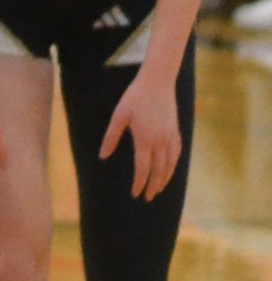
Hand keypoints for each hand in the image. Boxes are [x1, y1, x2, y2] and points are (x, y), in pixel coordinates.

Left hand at [100, 68, 182, 200]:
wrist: (157, 82)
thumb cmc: (134, 97)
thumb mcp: (118, 116)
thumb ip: (111, 137)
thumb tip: (103, 156)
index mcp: (145, 139)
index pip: (143, 168)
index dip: (139, 183)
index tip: (135, 194)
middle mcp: (160, 140)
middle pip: (158, 170)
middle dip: (152, 186)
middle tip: (147, 198)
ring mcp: (171, 136)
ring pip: (170, 164)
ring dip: (165, 179)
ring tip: (158, 189)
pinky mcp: (177, 131)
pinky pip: (177, 154)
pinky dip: (173, 165)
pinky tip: (169, 170)